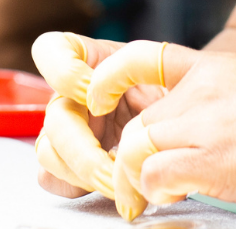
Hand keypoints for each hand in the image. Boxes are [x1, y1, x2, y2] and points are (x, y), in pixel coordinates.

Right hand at [31, 33, 166, 201]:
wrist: (187, 126)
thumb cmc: (176, 92)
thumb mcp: (167, 71)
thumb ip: (138, 67)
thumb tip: (99, 97)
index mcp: (89, 61)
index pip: (50, 50)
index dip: (65, 74)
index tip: (93, 94)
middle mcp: (71, 95)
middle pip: (54, 118)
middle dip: (84, 150)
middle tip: (115, 169)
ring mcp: (67, 130)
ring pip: (48, 152)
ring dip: (83, 172)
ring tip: (119, 182)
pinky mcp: (68, 162)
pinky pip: (51, 177)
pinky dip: (75, 186)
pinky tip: (106, 185)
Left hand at [102, 42, 235, 216]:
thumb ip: (228, 100)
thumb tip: (208, 129)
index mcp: (217, 66)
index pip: (141, 58)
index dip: (107, 77)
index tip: (95, 100)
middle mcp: (205, 89)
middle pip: (137, 120)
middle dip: (125, 156)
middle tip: (126, 182)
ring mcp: (209, 123)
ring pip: (138, 147)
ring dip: (132, 180)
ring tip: (139, 200)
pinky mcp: (216, 161)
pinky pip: (157, 176)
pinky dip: (152, 194)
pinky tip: (167, 201)